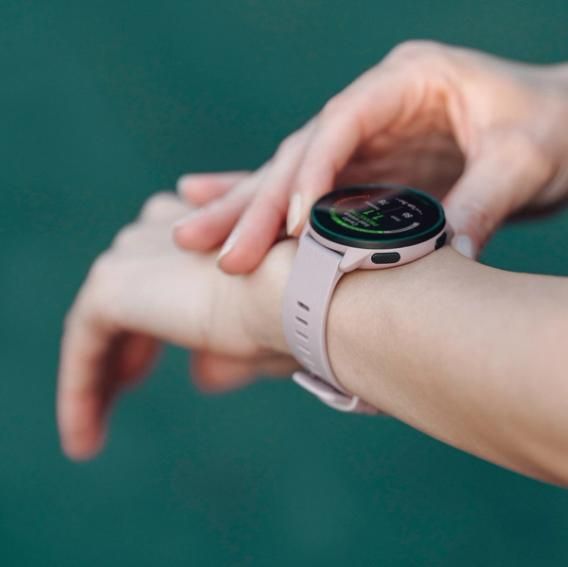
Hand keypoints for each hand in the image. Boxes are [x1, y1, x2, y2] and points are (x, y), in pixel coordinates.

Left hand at [58, 192, 295, 460]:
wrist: (298, 295)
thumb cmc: (296, 317)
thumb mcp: (258, 343)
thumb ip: (224, 356)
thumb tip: (201, 379)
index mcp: (201, 228)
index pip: (158, 279)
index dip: (146, 331)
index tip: (137, 375)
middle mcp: (162, 229)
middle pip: (125, 294)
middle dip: (121, 348)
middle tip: (119, 394)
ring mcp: (134, 252)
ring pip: (100, 319)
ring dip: (93, 377)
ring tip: (90, 436)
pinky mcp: (113, 283)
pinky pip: (84, 340)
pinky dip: (80, 388)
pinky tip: (85, 438)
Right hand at [173, 41, 567, 271]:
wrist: (560, 130)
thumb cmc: (551, 129)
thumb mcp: (526, 160)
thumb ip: (482, 202)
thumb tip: (447, 259)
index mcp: (406, 81)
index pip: (341, 124)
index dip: (310, 173)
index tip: (286, 226)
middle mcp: (371, 107)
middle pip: (299, 154)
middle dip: (252, 202)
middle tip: (201, 242)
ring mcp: (360, 139)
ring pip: (288, 175)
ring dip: (241, 210)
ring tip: (189, 236)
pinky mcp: (360, 169)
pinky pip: (302, 190)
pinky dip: (262, 206)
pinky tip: (214, 206)